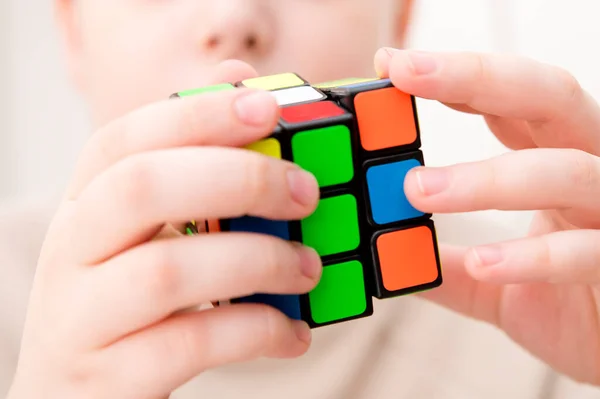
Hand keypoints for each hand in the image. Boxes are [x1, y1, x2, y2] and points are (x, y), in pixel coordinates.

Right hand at [7, 60, 320, 398]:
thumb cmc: (127, 302)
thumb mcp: (146, 235)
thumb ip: (194, 164)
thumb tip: (242, 79)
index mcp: (84, 205)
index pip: (126, 139)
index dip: (197, 114)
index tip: (267, 106)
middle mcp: (73, 251)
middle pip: (142, 187)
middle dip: (238, 179)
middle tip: (306, 192)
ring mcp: (83, 317)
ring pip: (168, 270)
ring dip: (258, 261)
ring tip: (308, 268)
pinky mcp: (113, 376)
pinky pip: (191, 343)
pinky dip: (256, 331)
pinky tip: (292, 332)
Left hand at [375, 48, 599, 384]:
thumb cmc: (565, 304)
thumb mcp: (490, 280)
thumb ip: (441, 263)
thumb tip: (380, 253)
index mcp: (557, 160)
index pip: (510, 102)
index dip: (456, 78)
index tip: (395, 66)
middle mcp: (592, 169)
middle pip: (548, 98)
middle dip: (477, 79)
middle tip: (408, 74)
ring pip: (566, 171)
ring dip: (487, 178)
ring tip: (419, 189)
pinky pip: (586, 251)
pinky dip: (530, 257)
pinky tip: (479, 262)